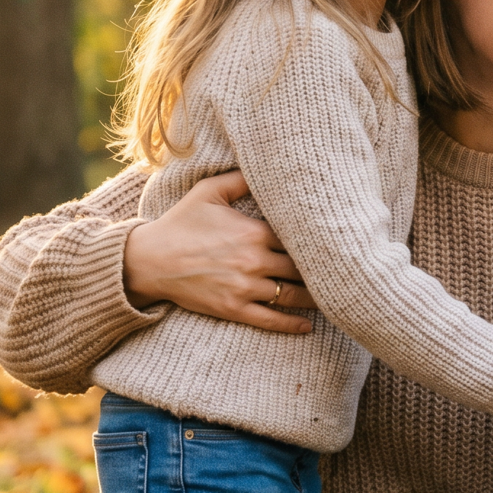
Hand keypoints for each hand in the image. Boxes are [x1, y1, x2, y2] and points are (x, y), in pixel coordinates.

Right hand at [122, 171, 318, 333]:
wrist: (149, 260)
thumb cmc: (180, 222)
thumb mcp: (209, 191)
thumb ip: (242, 179)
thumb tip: (269, 166)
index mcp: (253, 231)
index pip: (300, 238)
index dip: (319, 241)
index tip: (337, 241)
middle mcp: (254, 261)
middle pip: (302, 269)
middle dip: (322, 270)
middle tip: (343, 271)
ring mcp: (244, 288)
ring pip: (292, 296)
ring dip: (315, 298)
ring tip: (333, 297)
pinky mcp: (233, 309)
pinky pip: (271, 320)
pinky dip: (293, 325)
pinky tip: (308, 326)